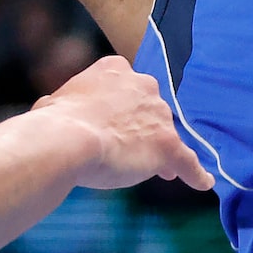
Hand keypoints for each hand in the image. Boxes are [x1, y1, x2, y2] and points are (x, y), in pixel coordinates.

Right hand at [35, 56, 212, 191]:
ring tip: (162, 173)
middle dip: (144, 129)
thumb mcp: (55, 101)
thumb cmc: (52, 122)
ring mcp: (158, 114)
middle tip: (132, 149)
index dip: (124, 110)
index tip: (118, 125)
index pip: (127, 89)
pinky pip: (188, 160)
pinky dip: (195, 172)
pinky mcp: (167, 143)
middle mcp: (144, 85)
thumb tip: (48, 108)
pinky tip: (203, 182)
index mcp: (116, 70)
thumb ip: (66, 103)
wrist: (66, 139)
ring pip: (166, 134)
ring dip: (161, 151)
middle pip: (151, 109)